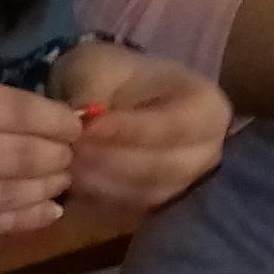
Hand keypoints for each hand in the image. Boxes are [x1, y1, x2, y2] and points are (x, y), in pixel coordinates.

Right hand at [0, 76, 81, 257]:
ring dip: (44, 188)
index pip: (3, 106)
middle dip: (54, 155)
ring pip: (4, 193)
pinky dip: (23, 221)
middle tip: (70, 156)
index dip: (49, 116)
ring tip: (61, 181)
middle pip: (13, 153)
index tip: (74, 123)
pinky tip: (46, 212)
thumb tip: (32, 114)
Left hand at [49, 41, 229, 216]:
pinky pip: (130, 207)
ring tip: (66, 161)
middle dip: (110, 159)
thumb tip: (80, 122)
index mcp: (206, 107)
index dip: (128, 130)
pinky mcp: (159, 202)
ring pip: (144, 192)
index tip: (87, 128)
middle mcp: (206, 150)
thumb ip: (91, 91)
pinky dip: (99, 195)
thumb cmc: (113, 74)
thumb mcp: (98, 66)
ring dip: (101, 180)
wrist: (111, 96)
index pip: (172, 126)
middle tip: (69, 148)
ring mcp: (186, 180)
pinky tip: (73, 178)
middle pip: (161, 166)